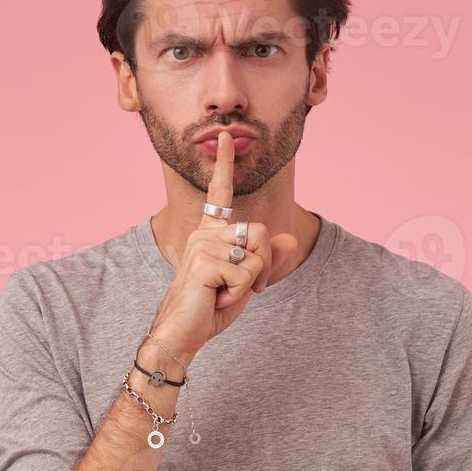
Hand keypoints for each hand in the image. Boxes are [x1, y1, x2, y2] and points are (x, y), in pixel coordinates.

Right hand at [147, 129, 298, 359]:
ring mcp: (202, 245)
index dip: (225, 164)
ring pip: (256, 254)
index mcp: (210, 233)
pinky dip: (241, 293)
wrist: (181, 335)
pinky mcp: (204, 261)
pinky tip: (217, 299)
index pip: (220, 194)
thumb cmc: (210, 307)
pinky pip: (247, 273)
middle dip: (262, 265)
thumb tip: (289, 239)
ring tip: (224, 293)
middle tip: (238, 288)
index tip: (226, 135)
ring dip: (251, 282)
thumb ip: (268, 261)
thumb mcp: (247, 282)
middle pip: (259, 232)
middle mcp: (204, 233)